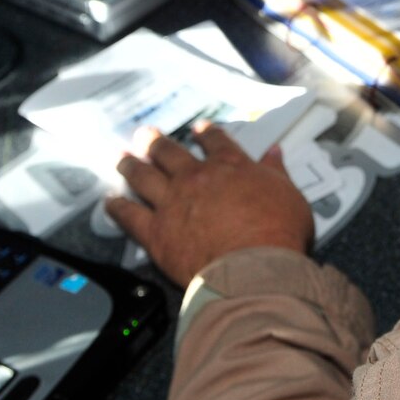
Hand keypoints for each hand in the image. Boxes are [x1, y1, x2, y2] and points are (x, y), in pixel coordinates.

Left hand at [107, 122, 312, 283]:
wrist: (253, 269)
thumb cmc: (278, 235)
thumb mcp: (290, 196)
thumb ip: (277, 173)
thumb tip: (274, 153)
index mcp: (231, 166)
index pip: (215, 142)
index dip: (205, 133)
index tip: (198, 130)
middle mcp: (196, 177)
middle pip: (169, 153)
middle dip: (155, 142)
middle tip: (146, 135)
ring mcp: (172, 202)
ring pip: (143, 176)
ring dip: (130, 164)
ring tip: (121, 157)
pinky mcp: (155, 231)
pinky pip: (129, 215)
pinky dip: (117, 207)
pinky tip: (109, 202)